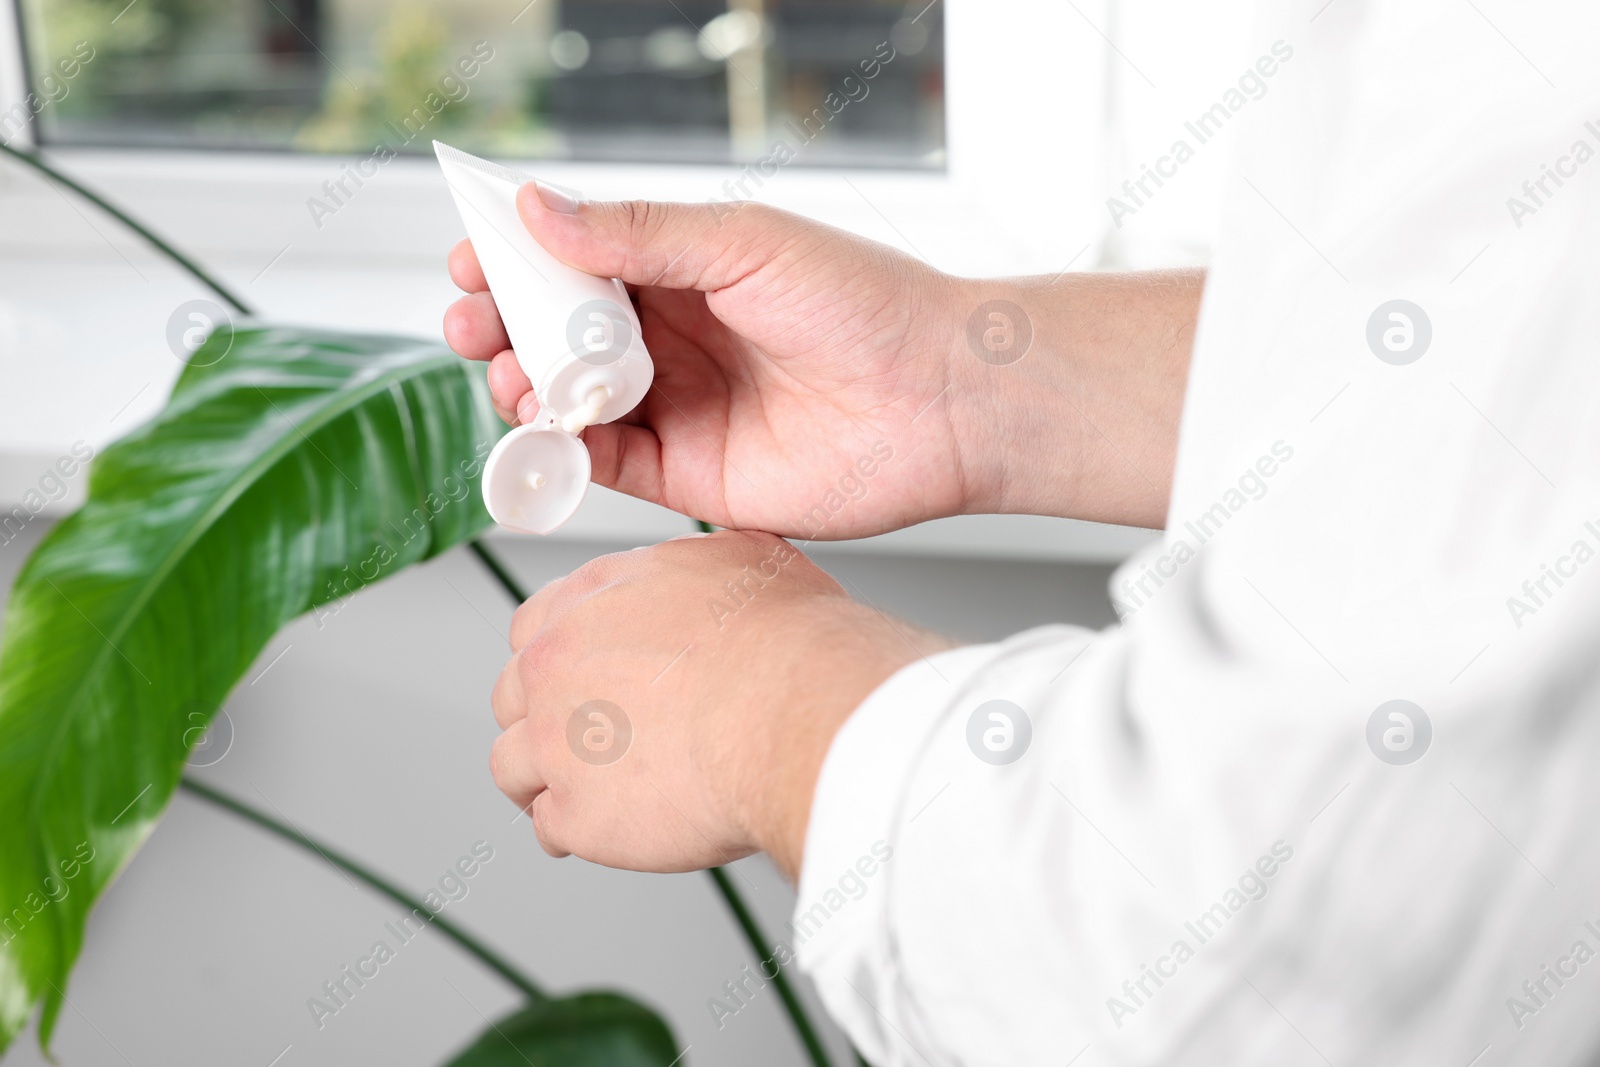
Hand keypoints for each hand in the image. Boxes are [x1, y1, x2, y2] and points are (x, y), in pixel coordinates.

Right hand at [446, 190, 976, 538]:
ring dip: (525, 386)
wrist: (938, 399)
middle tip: (473, 322)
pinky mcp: (691, 473)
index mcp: (685, 272)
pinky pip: (607, 463)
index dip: (517, 262)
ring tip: (513, 372)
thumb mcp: (742, 243)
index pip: (576, 263)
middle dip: (503, 327)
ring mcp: (679, 406)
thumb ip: (639, 233)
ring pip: (571, 399)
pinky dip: (565, 450)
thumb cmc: (864, 304)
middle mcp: (674, 340)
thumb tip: (540, 208)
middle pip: (559, 334)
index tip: (471, 258)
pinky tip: (545, 430)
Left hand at [487, 531, 953, 876]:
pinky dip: (578, 833)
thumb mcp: (745, 558)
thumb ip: (696, 568)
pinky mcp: (576, 814)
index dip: (558, 658)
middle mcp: (558, 665)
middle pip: (512, 696)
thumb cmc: (784, 643)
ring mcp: (557, 742)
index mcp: (591, 597)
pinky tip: (611, 828)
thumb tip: (706, 573)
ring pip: (511, 766)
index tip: (574, 678)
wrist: (793, 715)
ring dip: (543, 780)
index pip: (532, 627)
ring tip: (584, 792)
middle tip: (581, 738)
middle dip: (542, 718)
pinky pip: (551, 830)